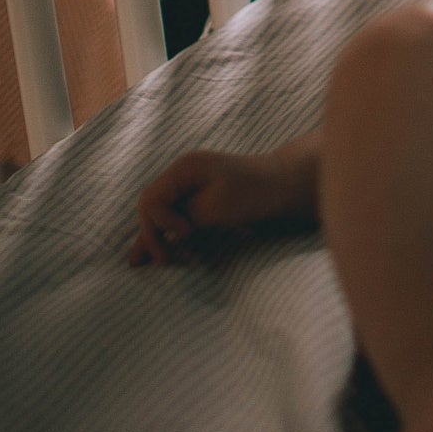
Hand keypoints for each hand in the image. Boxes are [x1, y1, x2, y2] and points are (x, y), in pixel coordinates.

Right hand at [128, 145, 314, 265]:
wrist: (283, 186)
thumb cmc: (252, 193)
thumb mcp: (215, 206)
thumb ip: (183, 217)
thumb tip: (154, 234)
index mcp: (184, 169)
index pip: (151, 200)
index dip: (160, 223)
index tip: (186, 235)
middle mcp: (181, 175)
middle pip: (149, 207)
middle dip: (152, 234)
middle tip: (166, 261)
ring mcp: (187, 187)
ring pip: (158, 214)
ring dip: (156, 237)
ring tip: (150, 263)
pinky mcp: (196, 200)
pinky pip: (172, 218)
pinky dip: (167, 235)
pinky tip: (157, 254)